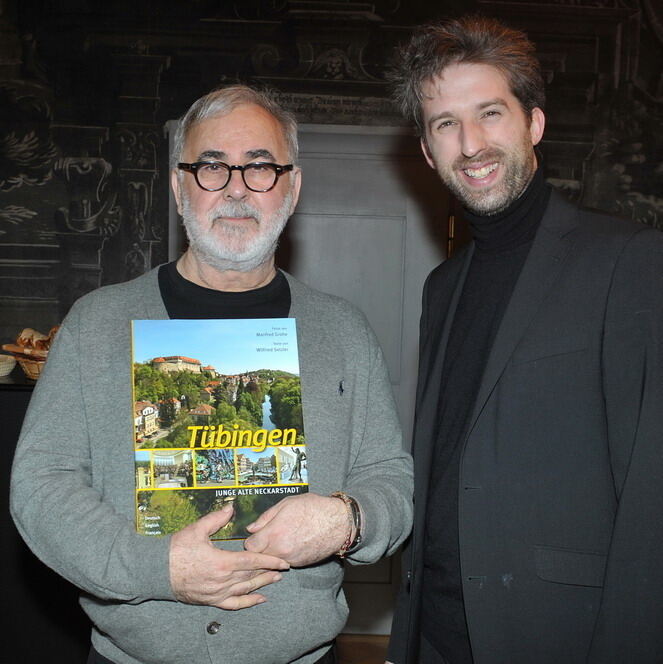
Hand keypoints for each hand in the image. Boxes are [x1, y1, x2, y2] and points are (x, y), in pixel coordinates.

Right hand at [169, 504, 289, 609]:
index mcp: (221, 562)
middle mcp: (222, 580)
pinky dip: (248, 603)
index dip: (269, 561)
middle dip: (269, 572)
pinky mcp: (210, 600)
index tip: (282, 561)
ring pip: (245, 590)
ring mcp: (216, 592)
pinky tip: (259, 599)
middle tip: (283, 568)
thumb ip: (217, 518)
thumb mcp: (197, 529)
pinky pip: (233, 604)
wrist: (156, 571)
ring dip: (262, 585)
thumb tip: (231, 508)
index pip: (252, 562)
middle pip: (251, 577)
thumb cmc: (176, 550)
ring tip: (275, 580)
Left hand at [244, 493, 350, 566]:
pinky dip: (285, 555)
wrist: (338, 523)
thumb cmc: (313, 508)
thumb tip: (251, 528)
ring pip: (272, 561)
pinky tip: (293, 543)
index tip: (257, 536)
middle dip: (261, 548)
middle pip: (259, 557)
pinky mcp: (300, 564)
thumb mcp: (287, 504)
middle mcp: (280, 550)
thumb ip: (266, 517)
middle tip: (268, 538)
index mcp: (274, 533)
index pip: (250, 547)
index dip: (252, 540)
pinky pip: (285, 562)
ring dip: (273, 553)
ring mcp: (290, 559)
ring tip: (282, 539)